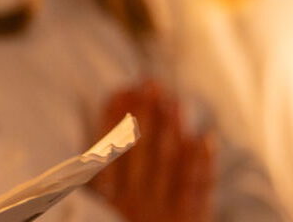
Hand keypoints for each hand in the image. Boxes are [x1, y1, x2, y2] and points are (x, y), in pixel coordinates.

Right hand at [87, 80, 213, 221]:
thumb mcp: (96, 215)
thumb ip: (94, 186)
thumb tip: (87, 153)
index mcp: (108, 202)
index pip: (110, 151)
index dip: (115, 118)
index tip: (120, 89)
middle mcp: (135, 204)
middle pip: (141, 151)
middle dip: (146, 114)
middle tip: (150, 83)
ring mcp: (164, 212)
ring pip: (170, 164)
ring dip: (173, 129)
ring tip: (175, 100)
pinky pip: (198, 190)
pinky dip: (203, 162)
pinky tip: (205, 137)